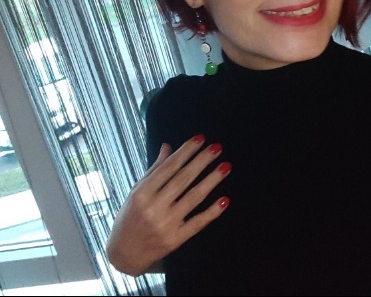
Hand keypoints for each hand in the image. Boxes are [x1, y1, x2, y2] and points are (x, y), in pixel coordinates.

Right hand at [106, 134, 230, 275]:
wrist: (123, 254)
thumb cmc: (129, 217)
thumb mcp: (137, 191)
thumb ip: (155, 169)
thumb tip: (168, 146)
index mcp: (142, 193)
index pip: (169, 167)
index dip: (186, 151)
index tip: (200, 138)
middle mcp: (154, 208)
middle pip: (183, 180)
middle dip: (202, 161)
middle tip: (217, 148)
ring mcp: (166, 225)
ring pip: (194, 198)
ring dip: (212, 180)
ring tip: (225, 166)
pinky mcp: (176, 240)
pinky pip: (198, 223)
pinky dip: (212, 211)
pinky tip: (225, 199)